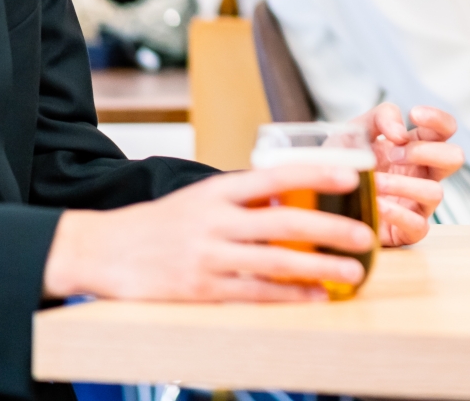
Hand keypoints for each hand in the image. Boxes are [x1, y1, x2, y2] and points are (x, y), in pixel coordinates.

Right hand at [41, 164, 377, 301]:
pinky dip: (290, 295)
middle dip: (332, 228)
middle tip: (367, 235)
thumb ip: (244, 199)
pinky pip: (255, 293)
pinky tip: (317, 296)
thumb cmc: (160, 224)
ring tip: (354, 271)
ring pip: (276, 261)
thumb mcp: (200, 198)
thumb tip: (296, 196)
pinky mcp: (200, 289)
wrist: (102, 251)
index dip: (317, 173)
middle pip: (285, 222)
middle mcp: (215, 220)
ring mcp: (207, 256)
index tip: (354, 174)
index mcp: (217, 191)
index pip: (276, 176)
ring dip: (321, 267)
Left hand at [356, 102, 465, 246]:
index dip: (437, 119)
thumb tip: (401, 133)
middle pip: (455, 158)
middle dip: (425, 151)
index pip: (445, 129)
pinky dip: (397, 214)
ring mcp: (417, 204)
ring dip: (404, 184)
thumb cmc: (343, 162)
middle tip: (394, 154)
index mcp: (416, 147)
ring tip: (375, 182)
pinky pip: (418, 225)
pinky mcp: (406, 232)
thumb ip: (381, 117)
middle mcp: (423, 175)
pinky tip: (376, 204)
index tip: (413, 114)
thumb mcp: (356, 130)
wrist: (318, 199)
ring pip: (436, 193)